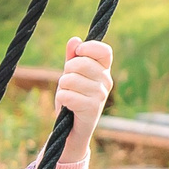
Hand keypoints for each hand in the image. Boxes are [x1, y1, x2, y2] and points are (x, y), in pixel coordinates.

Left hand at [53, 36, 114, 160]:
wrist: (73, 128)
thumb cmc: (73, 97)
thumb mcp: (72, 75)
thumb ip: (73, 57)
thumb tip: (74, 40)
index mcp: (104, 70)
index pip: (104, 51)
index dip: (89, 47)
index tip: (78, 52)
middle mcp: (107, 81)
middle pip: (80, 63)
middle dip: (66, 71)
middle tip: (67, 81)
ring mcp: (101, 95)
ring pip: (69, 79)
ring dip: (62, 87)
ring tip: (68, 94)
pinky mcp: (91, 108)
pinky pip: (66, 95)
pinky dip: (61, 99)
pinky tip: (67, 105)